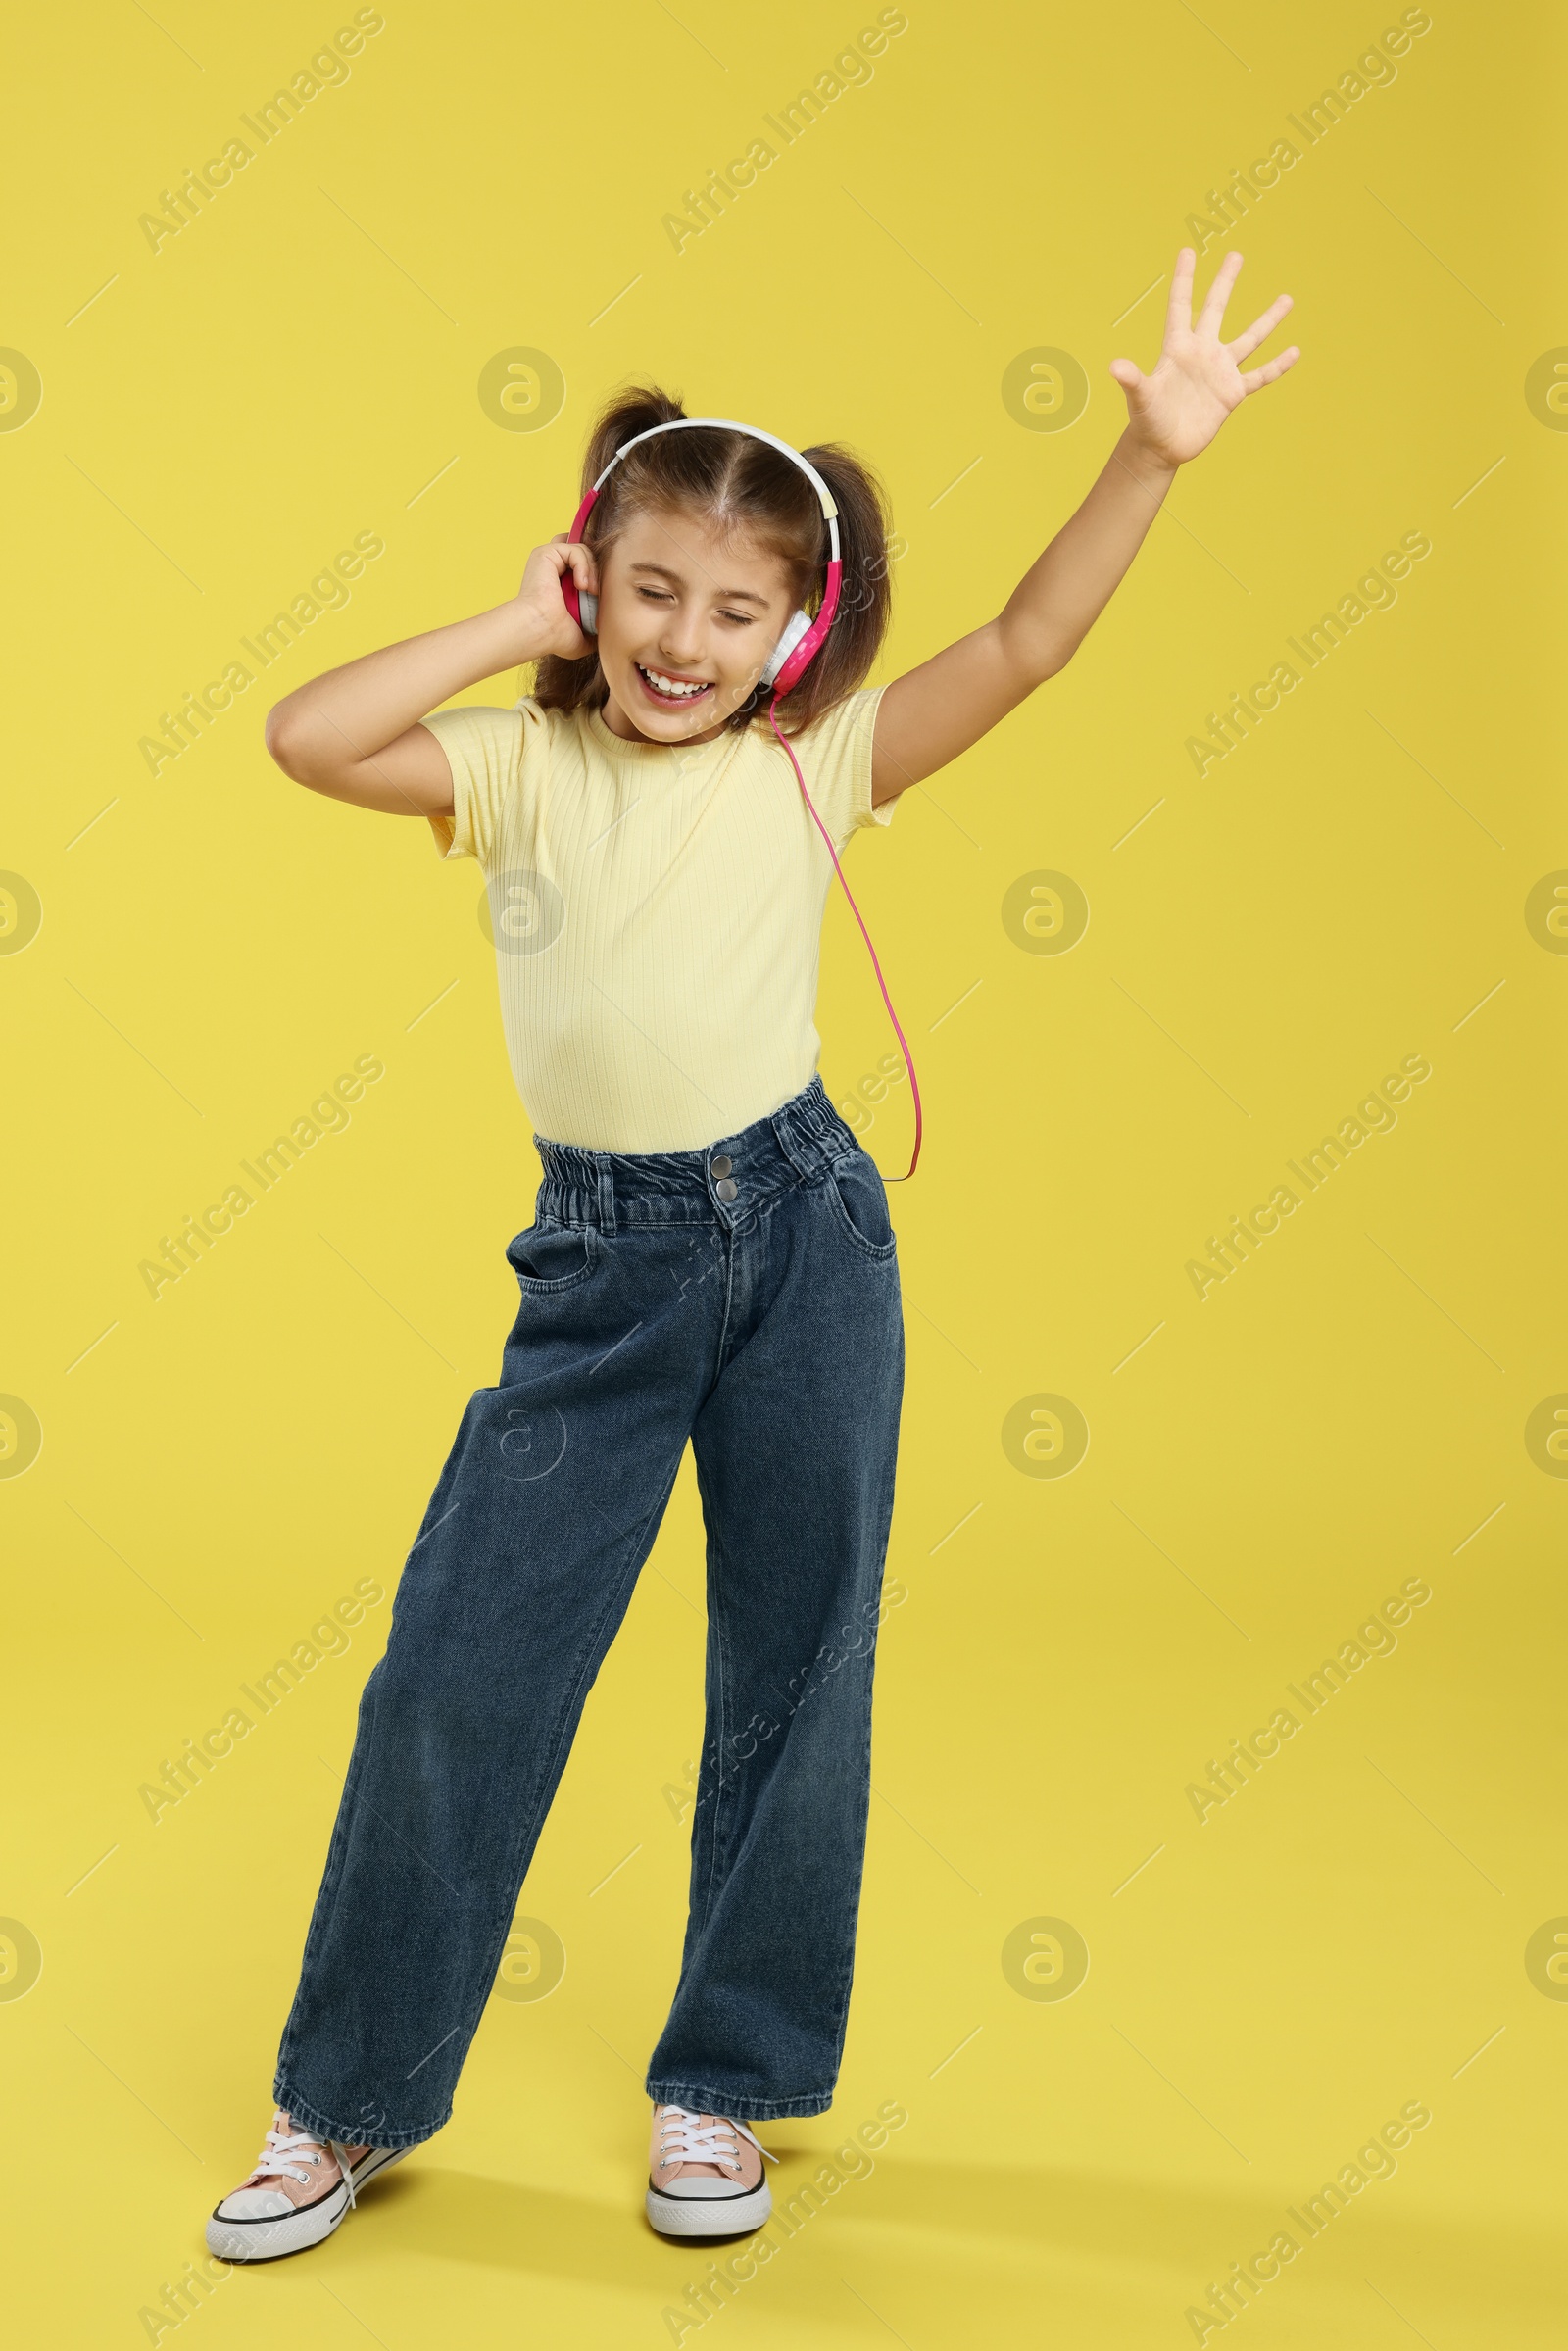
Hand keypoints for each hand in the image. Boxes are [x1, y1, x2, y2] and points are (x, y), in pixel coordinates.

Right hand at [507, 533, 599, 661]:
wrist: (542, 631)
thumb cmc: (555, 637)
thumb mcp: (583, 636)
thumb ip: (595, 629)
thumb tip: (608, 632)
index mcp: (560, 582)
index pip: (581, 560)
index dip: (595, 565)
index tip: (602, 585)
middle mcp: (553, 568)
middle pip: (583, 548)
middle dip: (596, 566)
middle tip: (596, 591)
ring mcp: (548, 559)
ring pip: (582, 549)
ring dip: (592, 569)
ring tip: (589, 591)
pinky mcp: (546, 554)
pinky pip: (575, 549)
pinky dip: (584, 566)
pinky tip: (582, 585)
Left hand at [1109, 249, 1298, 468]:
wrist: (1162, 447)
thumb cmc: (1147, 421)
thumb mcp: (1140, 398)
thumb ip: (1132, 380)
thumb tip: (1115, 366)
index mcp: (1178, 348)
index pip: (1181, 305)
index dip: (1184, 279)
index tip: (1187, 251)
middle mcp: (1201, 352)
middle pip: (1215, 309)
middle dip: (1225, 282)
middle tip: (1236, 255)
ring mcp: (1219, 371)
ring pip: (1249, 339)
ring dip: (1268, 319)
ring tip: (1287, 298)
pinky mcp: (1231, 393)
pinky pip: (1259, 376)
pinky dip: (1277, 366)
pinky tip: (1295, 352)